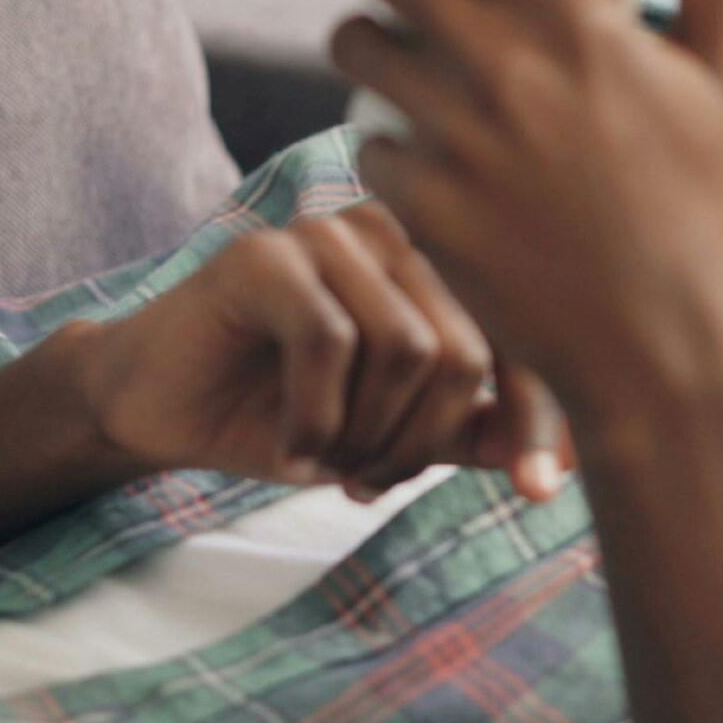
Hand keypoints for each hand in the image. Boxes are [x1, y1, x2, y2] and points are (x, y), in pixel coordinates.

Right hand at [78, 202, 570, 500]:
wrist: (162, 409)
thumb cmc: (285, 413)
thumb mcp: (395, 431)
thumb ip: (473, 430)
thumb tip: (560, 462)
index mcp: (439, 260)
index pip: (518, 334)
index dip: (534, 416)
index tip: (539, 492)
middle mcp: (395, 230)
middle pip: (464, 349)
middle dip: (423, 441)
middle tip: (371, 480)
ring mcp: (328, 231)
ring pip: (408, 346)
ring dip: (370, 434)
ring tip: (330, 460)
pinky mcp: (264, 253)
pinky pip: (331, 341)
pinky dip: (318, 419)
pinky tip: (292, 448)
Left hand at [328, 0, 722, 416]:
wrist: (657, 345)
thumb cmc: (698, 201)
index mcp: (580, 18)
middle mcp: (508, 66)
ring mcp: (457, 139)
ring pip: (353, 43)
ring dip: (365, 36)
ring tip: (393, 50)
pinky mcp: (422, 206)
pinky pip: (365, 141)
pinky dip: (386, 140)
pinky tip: (422, 149)